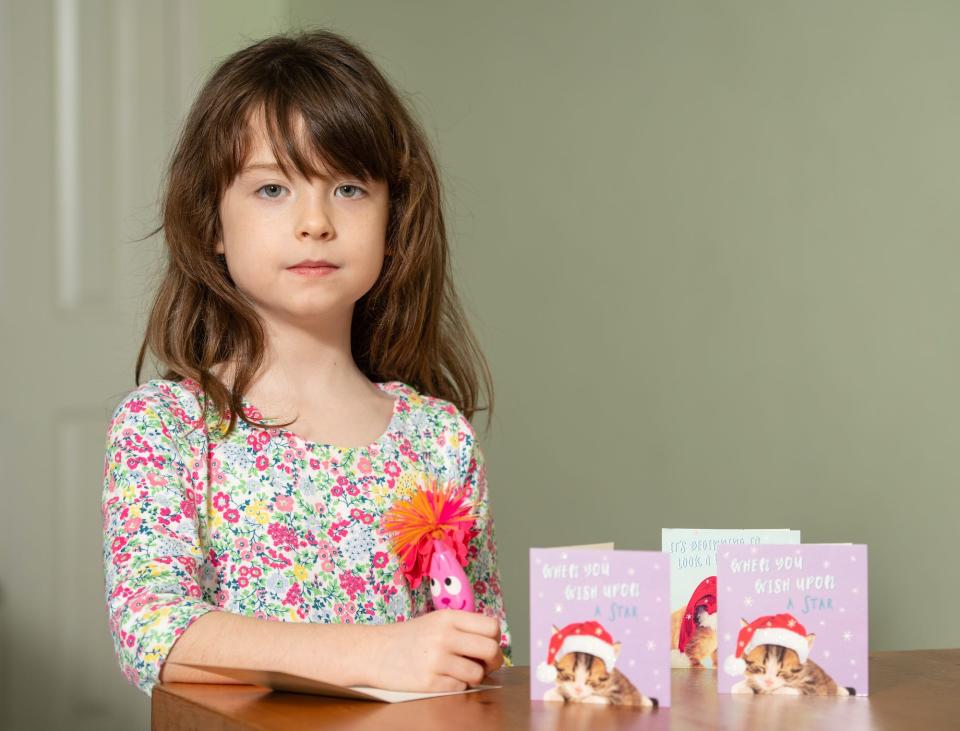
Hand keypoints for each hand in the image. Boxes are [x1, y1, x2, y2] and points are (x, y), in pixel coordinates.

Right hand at [366, 610, 502, 691]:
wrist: (373, 651)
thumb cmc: (408, 638)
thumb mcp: (436, 622)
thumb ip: (463, 629)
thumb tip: (494, 644)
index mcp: (448, 618)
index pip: (492, 626)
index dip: (495, 639)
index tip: (488, 646)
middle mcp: (444, 636)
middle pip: (491, 650)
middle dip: (493, 662)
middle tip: (485, 666)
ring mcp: (436, 659)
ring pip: (477, 674)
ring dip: (474, 677)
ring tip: (460, 673)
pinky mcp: (429, 682)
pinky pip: (459, 688)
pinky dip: (456, 686)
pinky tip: (444, 679)